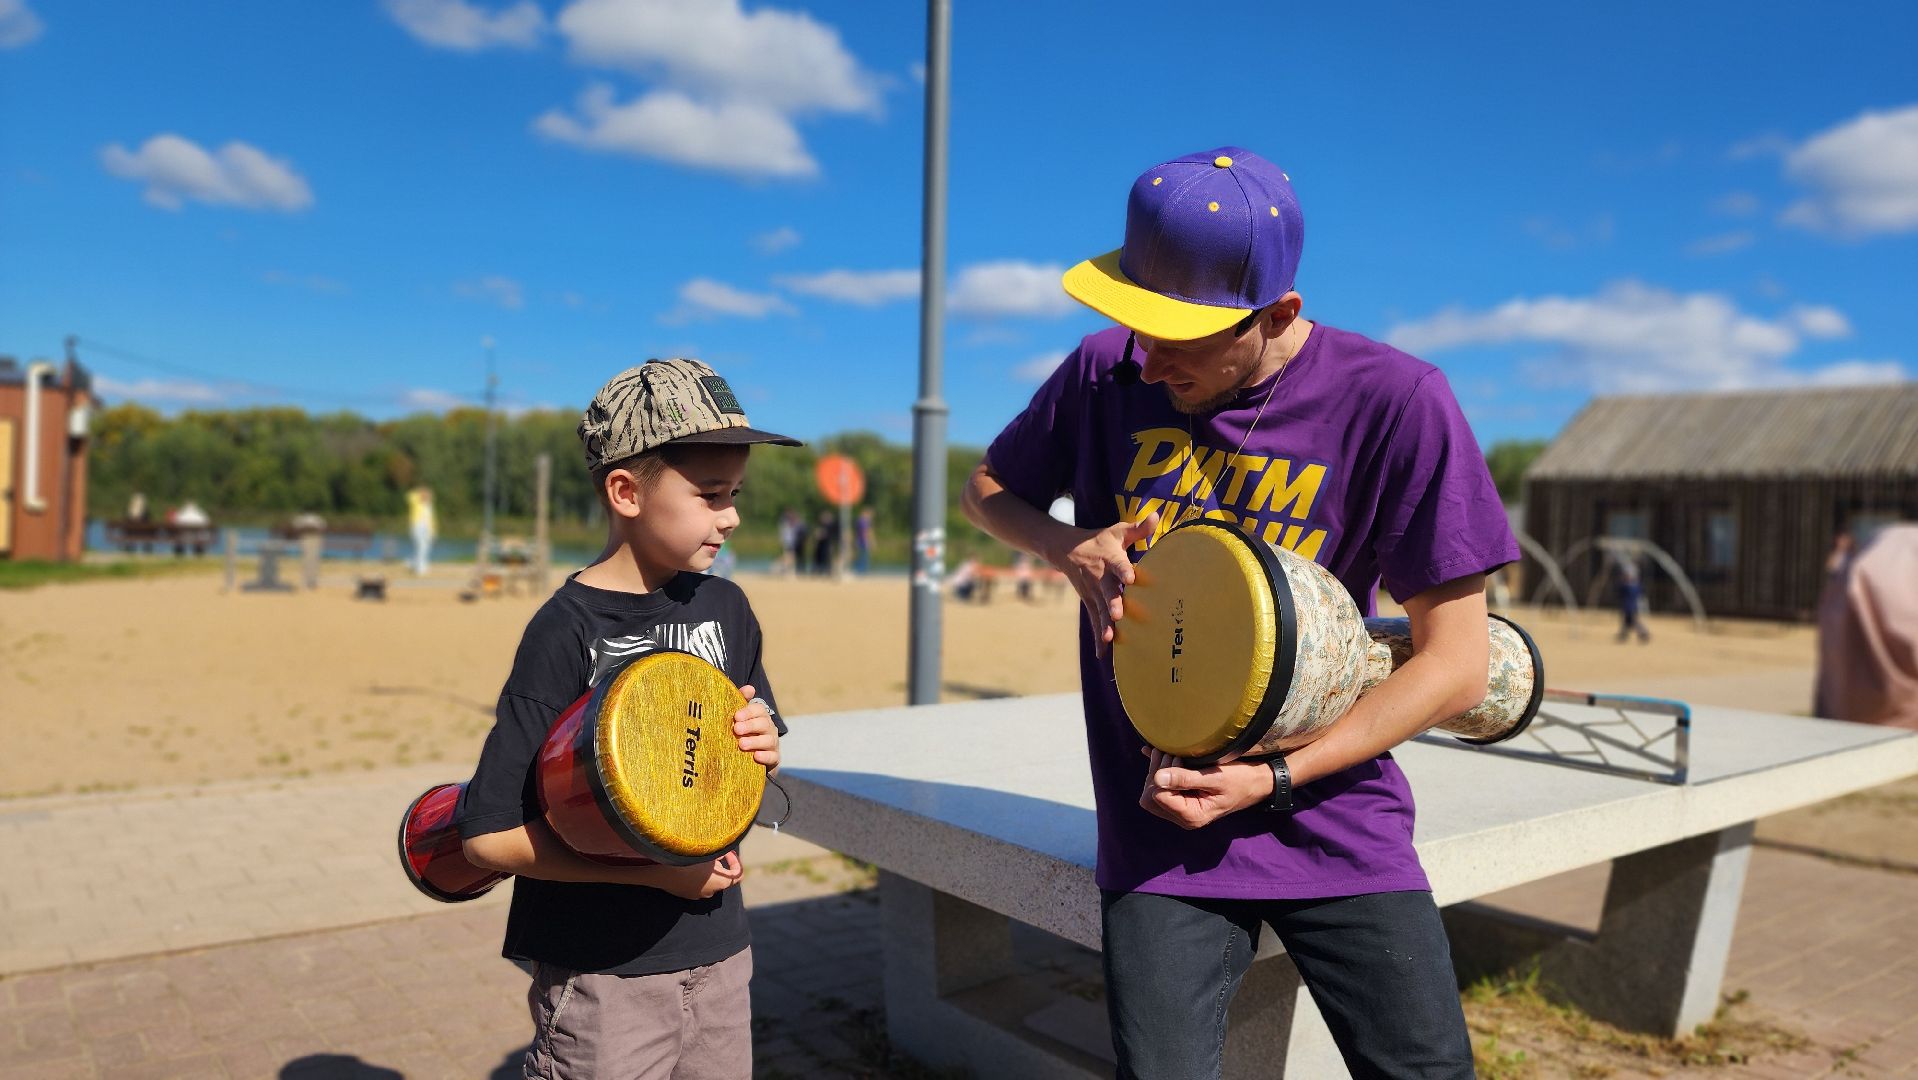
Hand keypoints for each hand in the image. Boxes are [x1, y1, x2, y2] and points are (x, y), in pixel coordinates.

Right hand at [655, 851, 743, 899]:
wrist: (660, 875)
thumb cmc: (687, 863)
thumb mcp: (705, 854)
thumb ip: (718, 854)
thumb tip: (718, 852)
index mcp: (719, 884)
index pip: (737, 875)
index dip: (736, 862)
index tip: (727, 852)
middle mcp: (710, 892)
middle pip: (722, 877)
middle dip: (719, 863)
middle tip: (711, 851)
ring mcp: (697, 894)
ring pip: (708, 880)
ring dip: (707, 868)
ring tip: (699, 855)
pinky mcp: (686, 893)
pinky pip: (697, 883)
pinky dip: (697, 874)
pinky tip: (688, 863)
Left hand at [733, 686, 778, 769]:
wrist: (750, 758)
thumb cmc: (744, 734)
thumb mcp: (741, 718)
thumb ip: (741, 701)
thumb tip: (749, 688)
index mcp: (760, 717)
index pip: (759, 709)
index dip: (748, 712)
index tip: (736, 716)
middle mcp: (769, 728)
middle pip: (764, 723)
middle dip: (750, 726)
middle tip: (736, 729)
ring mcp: (772, 743)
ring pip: (768, 740)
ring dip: (755, 741)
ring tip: (741, 745)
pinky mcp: (774, 758)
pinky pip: (773, 757)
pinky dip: (765, 756)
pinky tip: (756, 756)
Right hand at [1048, 512, 1159, 656]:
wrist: (1066, 550)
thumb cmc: (1099, 540)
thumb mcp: (1116, 531)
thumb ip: (1138, 528)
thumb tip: (1157, 515)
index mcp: (1110, 559)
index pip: (1118, 564)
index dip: (1124, 571)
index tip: (1131, 578)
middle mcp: (1100, 577)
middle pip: (1107, 591)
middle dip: (1112, 603)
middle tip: (1118, 614)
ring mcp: (1093, 593)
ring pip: (1099, 609)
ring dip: (1104, 624)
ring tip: (1110, 638)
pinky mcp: (1089, 603)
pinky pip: (1094, 621)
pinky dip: (1097, 638)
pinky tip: (1102, 655)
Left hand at [1138, 747, 1274, 829]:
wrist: (1256, 783)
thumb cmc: (1240, 780)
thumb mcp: (1216, 777)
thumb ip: (1187, 779)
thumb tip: (1158, 779)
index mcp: (1191, 816)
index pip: (1156, 796)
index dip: (1162, 775)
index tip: (1178, 758)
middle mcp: (1183, 816)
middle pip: (1150, 797)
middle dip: (1156, 773)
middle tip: (1173, 754)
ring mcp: (1181, 809)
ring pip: (1153, 791)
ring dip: (1157, 769)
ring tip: (1171, 752)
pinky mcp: (1182, 799)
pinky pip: (1160, 787)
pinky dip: (1156, 769)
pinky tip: (1154, 753)